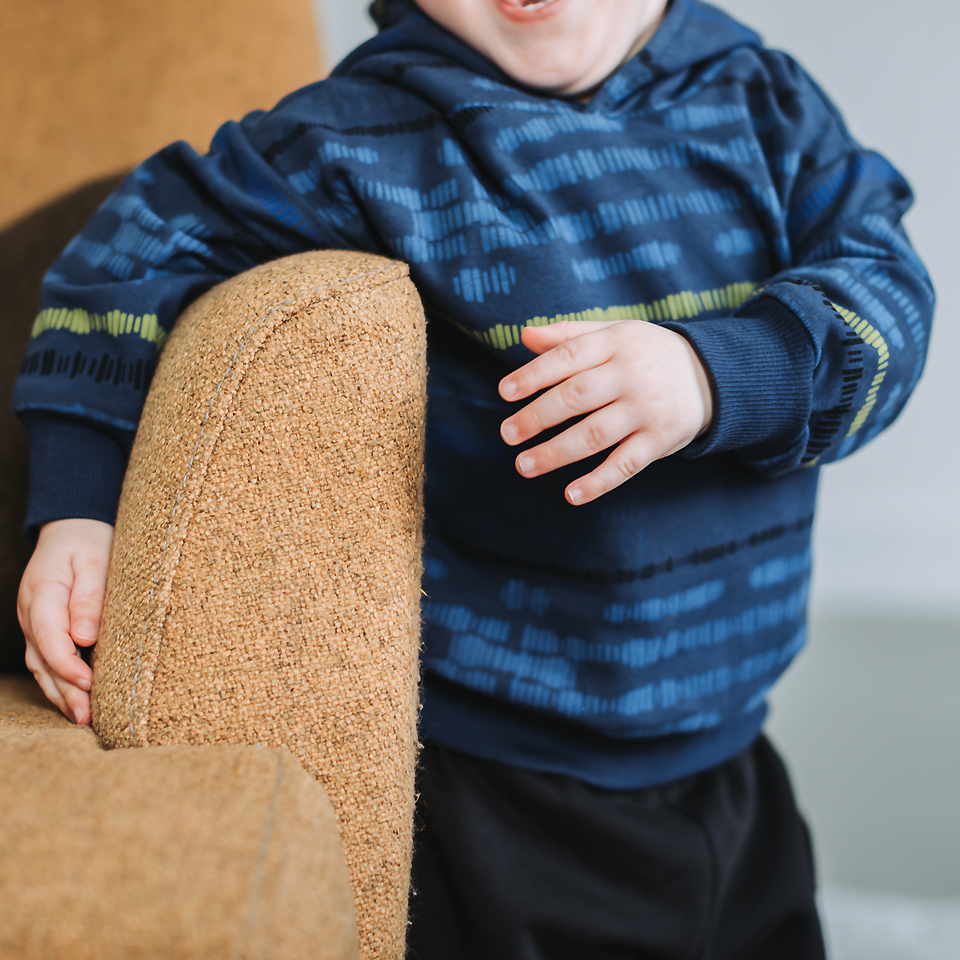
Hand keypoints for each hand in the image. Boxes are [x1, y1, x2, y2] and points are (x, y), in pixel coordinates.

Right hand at [17, 519, 113, 723]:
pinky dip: (59, 682)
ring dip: (60, 693)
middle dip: (65, 689)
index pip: (49, 635)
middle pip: (43, 658)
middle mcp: (32, 613)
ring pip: (42, 665)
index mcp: (42, 592)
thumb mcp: (95, 561)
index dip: (67, 663)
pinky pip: (47, 661)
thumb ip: (90, 598)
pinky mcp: (44, 630)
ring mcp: (34, 623)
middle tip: (87, 715)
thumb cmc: (89, 542)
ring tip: (83, 718)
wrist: (73, 528)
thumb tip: (85, 637)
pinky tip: (77, 701)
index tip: (89, 681)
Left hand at [498, 320, 712, 504]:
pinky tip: (571, 494)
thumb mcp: (614, 334)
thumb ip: (569, 335)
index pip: (569, 356)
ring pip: (596, 434)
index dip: (534, 374)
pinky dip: (599, 482)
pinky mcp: (661, 440)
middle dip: (537, 417)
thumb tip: (524, 336)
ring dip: (557, 453)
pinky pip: (626, 464)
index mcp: (617, 342)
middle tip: (507, 434)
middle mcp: (632, 375)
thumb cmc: (646, 354)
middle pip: (577, 396)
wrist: (713, 375)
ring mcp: (647, 409)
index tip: (505, 392)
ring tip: (524, 465)